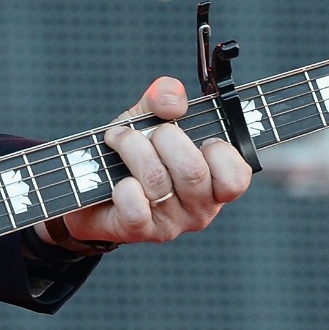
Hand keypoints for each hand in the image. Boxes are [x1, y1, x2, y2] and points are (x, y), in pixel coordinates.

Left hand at [44, 76, 251, 247]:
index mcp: (215, 182)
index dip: (218, 150)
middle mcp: (200, 208)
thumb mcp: (150, 116)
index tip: (199, 137)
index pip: (237, 176)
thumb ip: (166, 97)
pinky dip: (123, 186)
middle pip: (193, 171)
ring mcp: (172, 223)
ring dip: (132, 148)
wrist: (91, 185)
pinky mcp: (140, 232)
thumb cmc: (132, 151)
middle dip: (163, 138)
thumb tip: (174, 102)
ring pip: (157, 180)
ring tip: (119, 140)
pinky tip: (118, 180)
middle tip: (147, 132)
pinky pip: (136, 207)